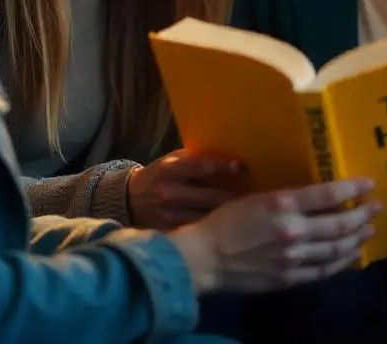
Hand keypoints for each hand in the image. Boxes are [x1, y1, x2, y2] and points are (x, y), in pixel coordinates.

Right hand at [127, 148, 245, 230]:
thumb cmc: (160, 175)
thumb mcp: (173, 161)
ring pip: (207, 218)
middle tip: (256, 197)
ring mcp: (171, 216)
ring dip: (229, 217)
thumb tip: (230, 153)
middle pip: (209, 197)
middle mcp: (171, 193)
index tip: (240, 166)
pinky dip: (216, 231)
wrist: (130, 200)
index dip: (221, 166)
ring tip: (250, 215)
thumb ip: (196, 159)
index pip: (200, 166)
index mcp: (171, 170)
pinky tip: (232, 230)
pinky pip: (199, 233)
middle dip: (234, 198)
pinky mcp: (172, 233)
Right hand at [168, 177, 379, 293]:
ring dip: (356, 238)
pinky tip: (352, 255)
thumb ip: (287, 200)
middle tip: (377, 207)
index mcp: (282, 205)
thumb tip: (318, 196)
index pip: (328, 194)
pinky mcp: (289, 278)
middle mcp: (292, 231)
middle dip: (362, 215)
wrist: (204, 258)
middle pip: (339, 223)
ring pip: (336, 249)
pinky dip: (341, 263)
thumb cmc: (225, 221)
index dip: (353, 189)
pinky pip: (323, 271)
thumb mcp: (257, 198)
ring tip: (369, 229)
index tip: (369, 184)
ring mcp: (292, 257)